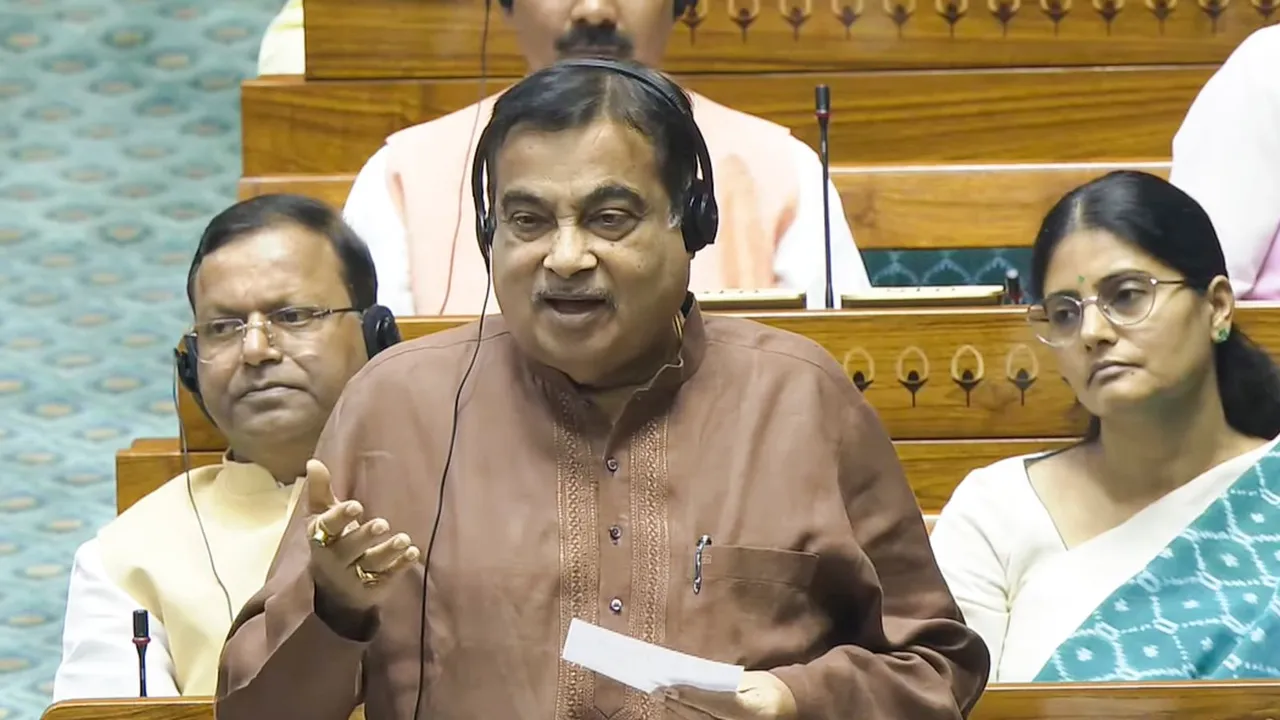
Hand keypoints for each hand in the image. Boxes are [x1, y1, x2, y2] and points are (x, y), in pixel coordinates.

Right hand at [304, 459, 420, 614]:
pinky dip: (400, 566)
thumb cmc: (331, 542)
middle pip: (349, 548)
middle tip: (383, 524)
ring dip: (388, 551)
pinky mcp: (372, 589)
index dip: (340, 517)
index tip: (356, 505)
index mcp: (321, 538)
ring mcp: (354, 577)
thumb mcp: (322, 517)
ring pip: (370, 564)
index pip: (327, 528)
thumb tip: (314, 461)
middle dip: (365, 536)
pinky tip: (414, 553)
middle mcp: (335, 559)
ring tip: (404, 539)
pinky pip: (387, 578)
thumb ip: (320, 491)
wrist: (333, 590)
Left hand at [662, 671, 797, 719]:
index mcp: (754, 710)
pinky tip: (673, 706)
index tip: (672, 687)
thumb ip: (727, 682)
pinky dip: (686, 715)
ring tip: (659, 696)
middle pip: (703, 717)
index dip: (692, 696)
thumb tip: (696, 677)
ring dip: (677, 710)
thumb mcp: (754, 681)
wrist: (787, 708)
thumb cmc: (769, 690)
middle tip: (656, 689)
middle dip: (678, 703)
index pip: (717, 704)